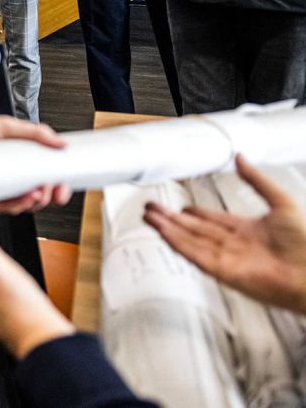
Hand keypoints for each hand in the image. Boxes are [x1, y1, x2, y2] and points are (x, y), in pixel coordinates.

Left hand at [0, 105, 70, 212]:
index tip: (64, 183)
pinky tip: (22, 198)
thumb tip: (59, 141)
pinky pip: (2, 208)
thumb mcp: (6, 127)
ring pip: (22, 204)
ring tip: (39, 192)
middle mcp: (8, 177)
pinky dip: (15, 205)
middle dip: (50, 196)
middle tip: (55, 190)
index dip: (56, 185)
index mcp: (17, 161)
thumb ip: (34, 134)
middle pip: (37, 195)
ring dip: (35, 202)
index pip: (43, 178)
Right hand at [144, 154, 305, 314]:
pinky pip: (195, 255)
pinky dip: (177, 243)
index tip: (180, 207)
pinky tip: (164, 234)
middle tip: (152, 209)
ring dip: (168, 229)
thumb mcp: (281, 201)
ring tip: (149, 218)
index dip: (195, 213)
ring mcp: (228, 259)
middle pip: (195, 230)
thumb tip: (241, 158)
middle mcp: (235, 245)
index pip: (213, 220)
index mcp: (249, 231)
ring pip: (190, 241)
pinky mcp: (224, 272)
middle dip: (172, 219)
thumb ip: (257, 180)